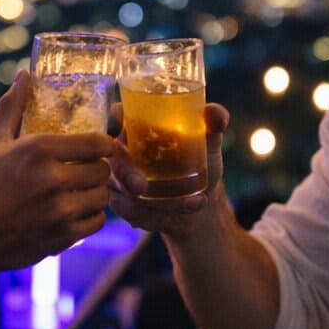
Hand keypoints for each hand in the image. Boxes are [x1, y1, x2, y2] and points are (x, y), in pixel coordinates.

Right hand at [0, 73, 114, 275]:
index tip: (100, 146)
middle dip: (96, 168)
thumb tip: (24, 75)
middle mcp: (52, 180)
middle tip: (84, 169)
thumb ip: (11, 108)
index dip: (104, 143)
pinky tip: (74, 211)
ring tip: (80, 190)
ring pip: (102, 197)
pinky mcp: (60, 238)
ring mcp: (58, 212)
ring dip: (95, 193)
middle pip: (102, 170)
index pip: (96, 142)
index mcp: (37, 150)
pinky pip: (95, 223)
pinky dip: (90, 217)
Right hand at [108, 102, 228, 240]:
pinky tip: (184, 211)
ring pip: (122, 191)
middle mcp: (124, 150)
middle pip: (113, 159)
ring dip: (152, 202)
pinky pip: (130, 211)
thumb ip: (214, 122)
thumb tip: (215, 113)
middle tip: (141, 187)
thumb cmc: (201, 159)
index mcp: (140, 126)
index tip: (119, 128)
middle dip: (124, 174)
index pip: (118, 115)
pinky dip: (157, 216)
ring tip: (192, 202)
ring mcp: (120, 179)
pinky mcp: (124, 204)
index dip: (114, 119)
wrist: (203, 197)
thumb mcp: (210, 141)